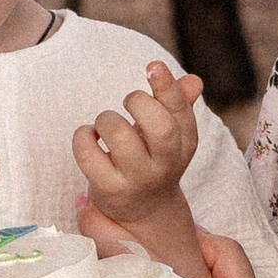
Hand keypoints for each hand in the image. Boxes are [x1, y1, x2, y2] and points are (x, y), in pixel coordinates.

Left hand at [74, 61, 206, 264]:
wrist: (145, 210)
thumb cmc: (153, 158)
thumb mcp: (171, 134)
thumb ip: (178, 104)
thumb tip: (194, 81)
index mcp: (184, 144)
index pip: (181, 112)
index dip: (167, 87)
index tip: (152, 66)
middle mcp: (165, 164)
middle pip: (161, 128)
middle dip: (139, 103)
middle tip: (128, 102)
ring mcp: (137, 180)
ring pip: (121, 137)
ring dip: (106, 119)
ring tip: (104, 123)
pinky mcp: (110, 190)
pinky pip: (89, 154)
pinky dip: (83, 136)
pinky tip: (89, 137)